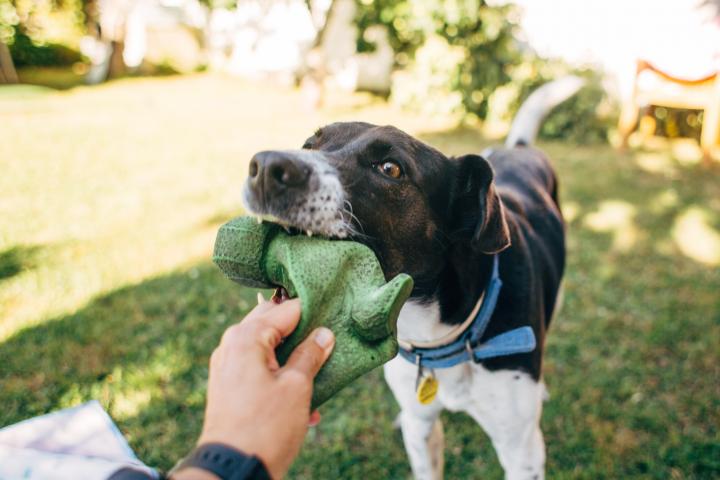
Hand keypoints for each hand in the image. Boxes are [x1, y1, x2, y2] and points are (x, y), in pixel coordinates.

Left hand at [185, 298, 334, 478]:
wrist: (232, 470)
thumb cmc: (265, 427)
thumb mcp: (297, 387)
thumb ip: (311, 355)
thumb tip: (324, 334)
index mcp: (246, 337)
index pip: (286, 310)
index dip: (313, 312)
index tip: (334, 317)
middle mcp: (231, 345)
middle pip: (273, 324)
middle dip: (302, 334)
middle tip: (328, 343)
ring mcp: (227, 366)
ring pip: (267, 348)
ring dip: (293, 359)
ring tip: (318, 378)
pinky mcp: (229, 386)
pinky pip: (259, 369)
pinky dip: (279, 378)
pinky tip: (303, 406)